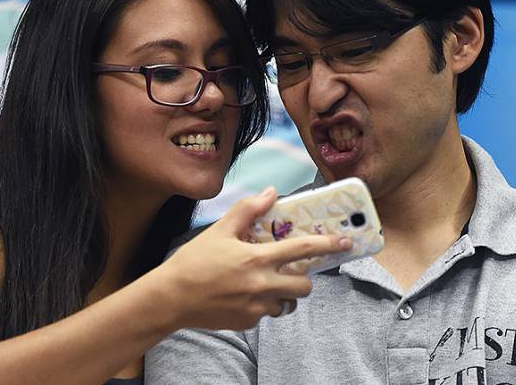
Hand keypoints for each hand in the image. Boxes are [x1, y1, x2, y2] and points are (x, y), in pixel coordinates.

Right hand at [159, 187, 350, 330]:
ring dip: (284, 293)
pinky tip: (244, 295)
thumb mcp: (219, 230)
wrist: (170, 299)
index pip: (303, 249)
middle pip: (304, 285)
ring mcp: (256, 307)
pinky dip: (263, 305)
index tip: (346, 242)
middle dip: (303, 277)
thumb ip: (248, 209)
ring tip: (266, 282)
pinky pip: (267, 314)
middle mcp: (262, 285)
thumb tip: (271, 192)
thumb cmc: (193, 262)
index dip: (328, 246)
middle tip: (290, 269)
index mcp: (257, 259)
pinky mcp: (247, 322)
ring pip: (288, 303)